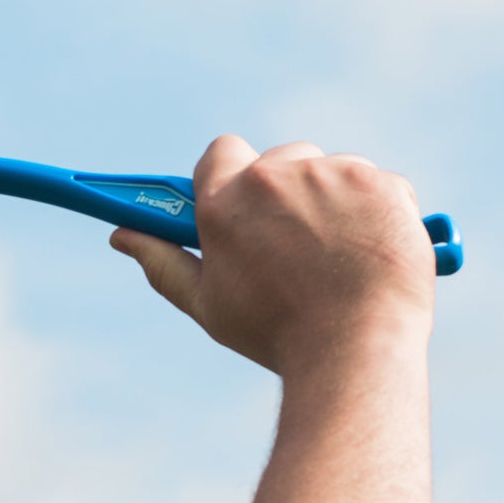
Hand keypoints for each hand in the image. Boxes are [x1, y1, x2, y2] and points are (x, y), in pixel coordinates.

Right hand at [110, 135, 434, 373]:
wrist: (356, 350)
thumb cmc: (276, 334)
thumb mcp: (208, 305)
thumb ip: (163, 263)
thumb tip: (121, 235)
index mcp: (225, 200)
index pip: (221, 152)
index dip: (233, 175)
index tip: (245, 204)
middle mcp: (275, 176)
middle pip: (281, 160)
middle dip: (289, 192)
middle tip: (299, 245)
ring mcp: (333, 175)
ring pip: (333, 172)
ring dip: (335, 201)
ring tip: (341, 259)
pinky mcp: (381, 183)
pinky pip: (378, 185)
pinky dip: (378, 212)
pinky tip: (372, 253)